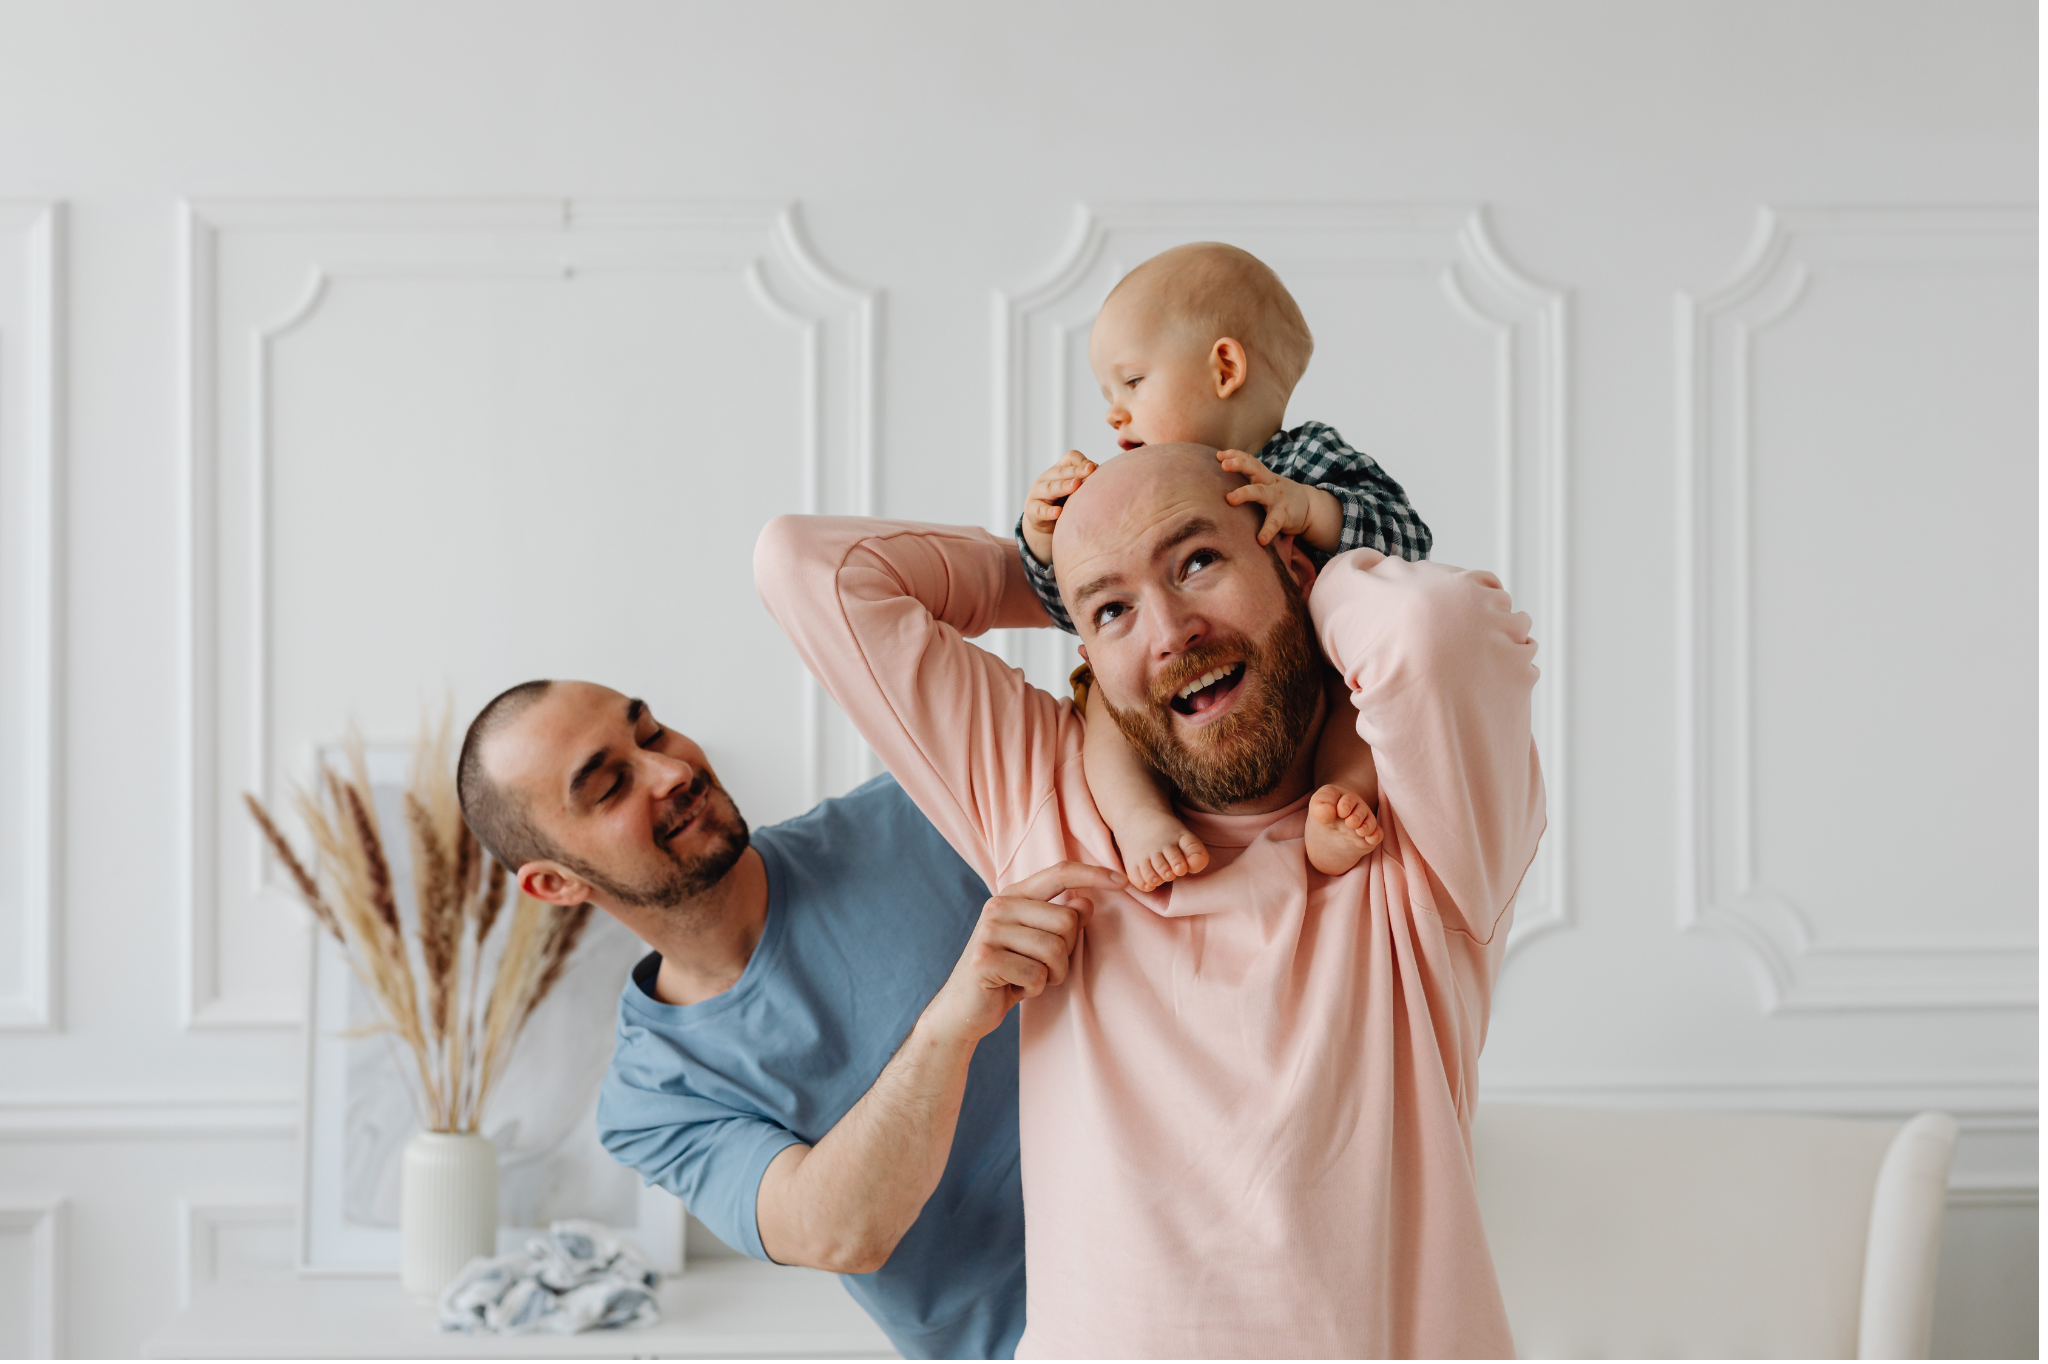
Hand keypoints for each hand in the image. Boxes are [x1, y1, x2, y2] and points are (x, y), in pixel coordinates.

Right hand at [922, 861, 1123, 1042]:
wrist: (963, 1010)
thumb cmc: (1007, 974)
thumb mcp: (1037, 944)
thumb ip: (1060, 921)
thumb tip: (1087, 901)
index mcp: (1013, 895)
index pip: (1059, 873)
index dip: (1093, 874)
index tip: (1124, 881)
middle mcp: (999, 906)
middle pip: (1067, 920)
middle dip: (1067, 953)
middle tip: (1043, 969)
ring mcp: (989, 931)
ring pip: (1055, 950)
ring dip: (1052, 974)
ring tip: (1029, 979)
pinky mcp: (986, 959)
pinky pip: (1037, 976)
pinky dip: (1034, 990)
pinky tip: (1014, 989)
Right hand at [1022, 451, 1098, 564]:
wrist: (1044, 524)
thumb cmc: (1067, 503)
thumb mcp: (1077, 490)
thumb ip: (1090, 483)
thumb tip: (1117, 478)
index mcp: (1060, 469)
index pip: (1070, 458)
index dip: (1082, 462)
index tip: (1095, 468)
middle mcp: (1047, 478)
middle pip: (1061, 471)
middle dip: (1076, 471)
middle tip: (1090, 470)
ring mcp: (1037, 493)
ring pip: (1050, 487)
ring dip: (1063, 486)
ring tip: (1076, 486)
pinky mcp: (1032, 510)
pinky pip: (1040, 510)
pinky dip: (1049, 511)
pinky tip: (1058, 513)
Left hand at [1217, 449, 1341, 552]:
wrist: (1311, 509)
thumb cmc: (1280, 496)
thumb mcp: (1268, 485)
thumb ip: (1251, 481)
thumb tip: (1220, 480)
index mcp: (1265, 476)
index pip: (1251, 461)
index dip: (1236, 455)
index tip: (1219, 454)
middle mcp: (1271, 484)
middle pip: (1255, 469)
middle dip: (1240, 464)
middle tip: (1224, 464)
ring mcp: (1278, 499)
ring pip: (1261, 492)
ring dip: (1245, 493)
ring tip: (1230, 498)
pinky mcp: (1285, 515)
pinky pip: (1275, 522)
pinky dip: (1268, 530)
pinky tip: (1260, 539)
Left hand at [1304, 782, 1382, 877]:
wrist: (1325, 834)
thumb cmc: (1323, 814)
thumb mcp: (1316, 806)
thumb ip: (1320, 805)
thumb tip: (1329, 812)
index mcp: (1345, 799)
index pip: (1348, 799)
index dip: (1345, 806)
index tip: (1339, 813)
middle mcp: (1357, 809)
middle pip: (1362, 810)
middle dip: (1357, 817)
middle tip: (1349, 823)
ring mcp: (1362, 823)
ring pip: (1371, 823)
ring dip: (1367, 827)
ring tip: (1359, 832)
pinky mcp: (1367, 837)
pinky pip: (1377, 835)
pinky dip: (1376, 837)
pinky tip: (1369, 840)